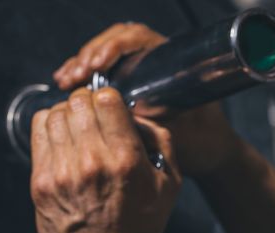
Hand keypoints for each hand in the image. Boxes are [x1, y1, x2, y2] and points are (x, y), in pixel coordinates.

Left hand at [30, 87, 180, 232]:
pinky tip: (63, 141)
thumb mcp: (170, 183)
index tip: (111, 109)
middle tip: (95, 120)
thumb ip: (160, 139)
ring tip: (79, 132)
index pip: (106, 98)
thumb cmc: (141, 227)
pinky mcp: (40, 183)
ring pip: (56, 113)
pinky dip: (51, 127)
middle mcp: (92, 164)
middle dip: (88, 105)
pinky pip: (39, 131)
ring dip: (69, 115)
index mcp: (126, 161)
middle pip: (79, 102)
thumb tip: (134, 112)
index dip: (109, 98)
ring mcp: (62, 173)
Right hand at [53, 22, 244, 178]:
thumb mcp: (178, 127)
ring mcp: (138, 71)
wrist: (207, 153)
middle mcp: (153, 59)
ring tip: (66, 80)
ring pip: (103, 56)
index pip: (137, 38)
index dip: (114, 47)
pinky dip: (82, 76)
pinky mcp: (126, 85)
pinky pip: (100, 73)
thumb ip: (152, 119)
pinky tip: (66, 84)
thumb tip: (119, 109)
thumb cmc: (200, 139)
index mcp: (171, 59)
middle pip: (114, 43)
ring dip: (81, 64)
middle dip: (90, 55)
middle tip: (76, 74)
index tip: (98, 64)